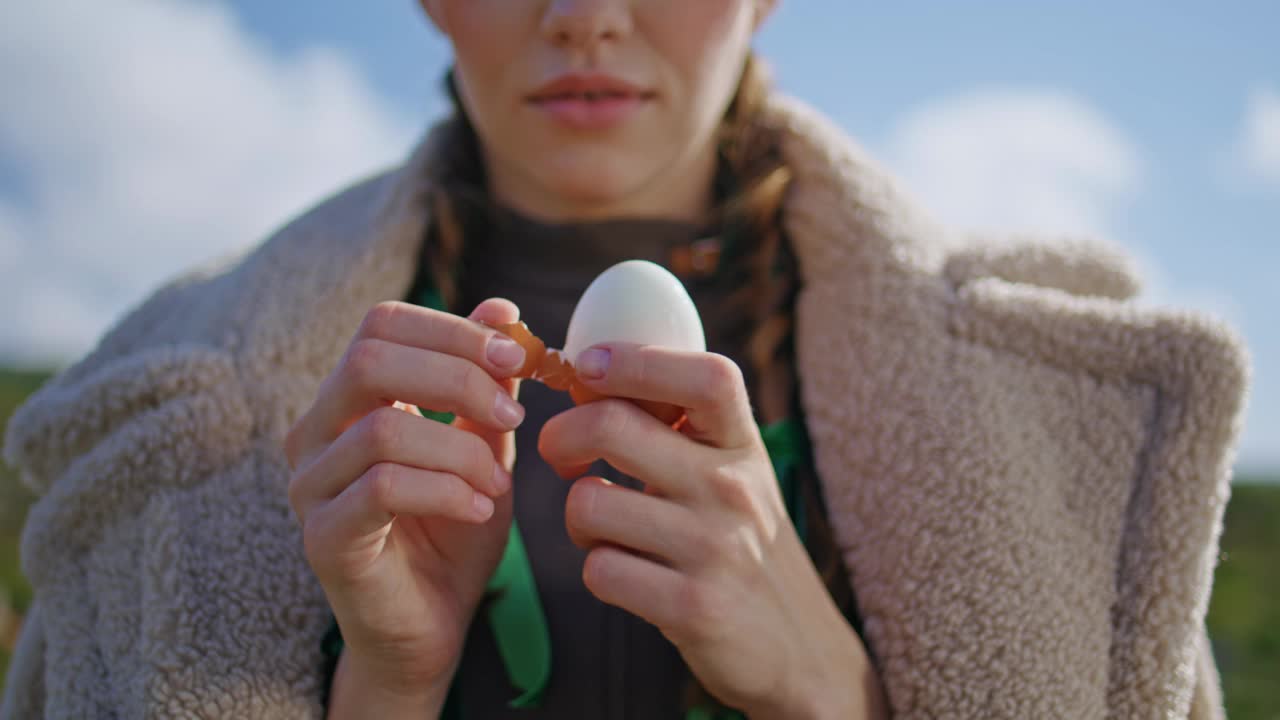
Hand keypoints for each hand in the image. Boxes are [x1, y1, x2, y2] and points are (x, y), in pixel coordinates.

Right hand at [284, 298, 526, 699]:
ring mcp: (309, 486)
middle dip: (457, 376)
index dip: (454, 330)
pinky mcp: (322, 538)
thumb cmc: (454, 532)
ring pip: (382, 428)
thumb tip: (503, 308)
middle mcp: (313, 434)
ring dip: (460, 449)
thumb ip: (485, 383)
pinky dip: (446, 490)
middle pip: (371, 359)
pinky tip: (480, 507)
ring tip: (498, 483)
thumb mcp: (482, 446)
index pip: (382, 324)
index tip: (519, 357)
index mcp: (348, 400)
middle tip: (514, 414)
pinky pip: (382, 488)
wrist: (433, 626)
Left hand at [538, 343, 885, 718]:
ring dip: (578, 520)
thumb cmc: (745, 549)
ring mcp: (714, 548)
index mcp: (743, 445)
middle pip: (611, 426)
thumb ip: (680, 431)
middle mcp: (732, 488)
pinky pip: (599, 570)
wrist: (802, 652)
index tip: (588, 367)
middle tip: (561, 456)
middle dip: (561, 436)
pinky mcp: (693, 606)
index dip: (632, 358)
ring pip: (588, 504)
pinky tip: (626, 575)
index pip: (703, 375)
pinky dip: (598, 572)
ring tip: (605, 532)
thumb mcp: (733, 476)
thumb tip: (593, 376)